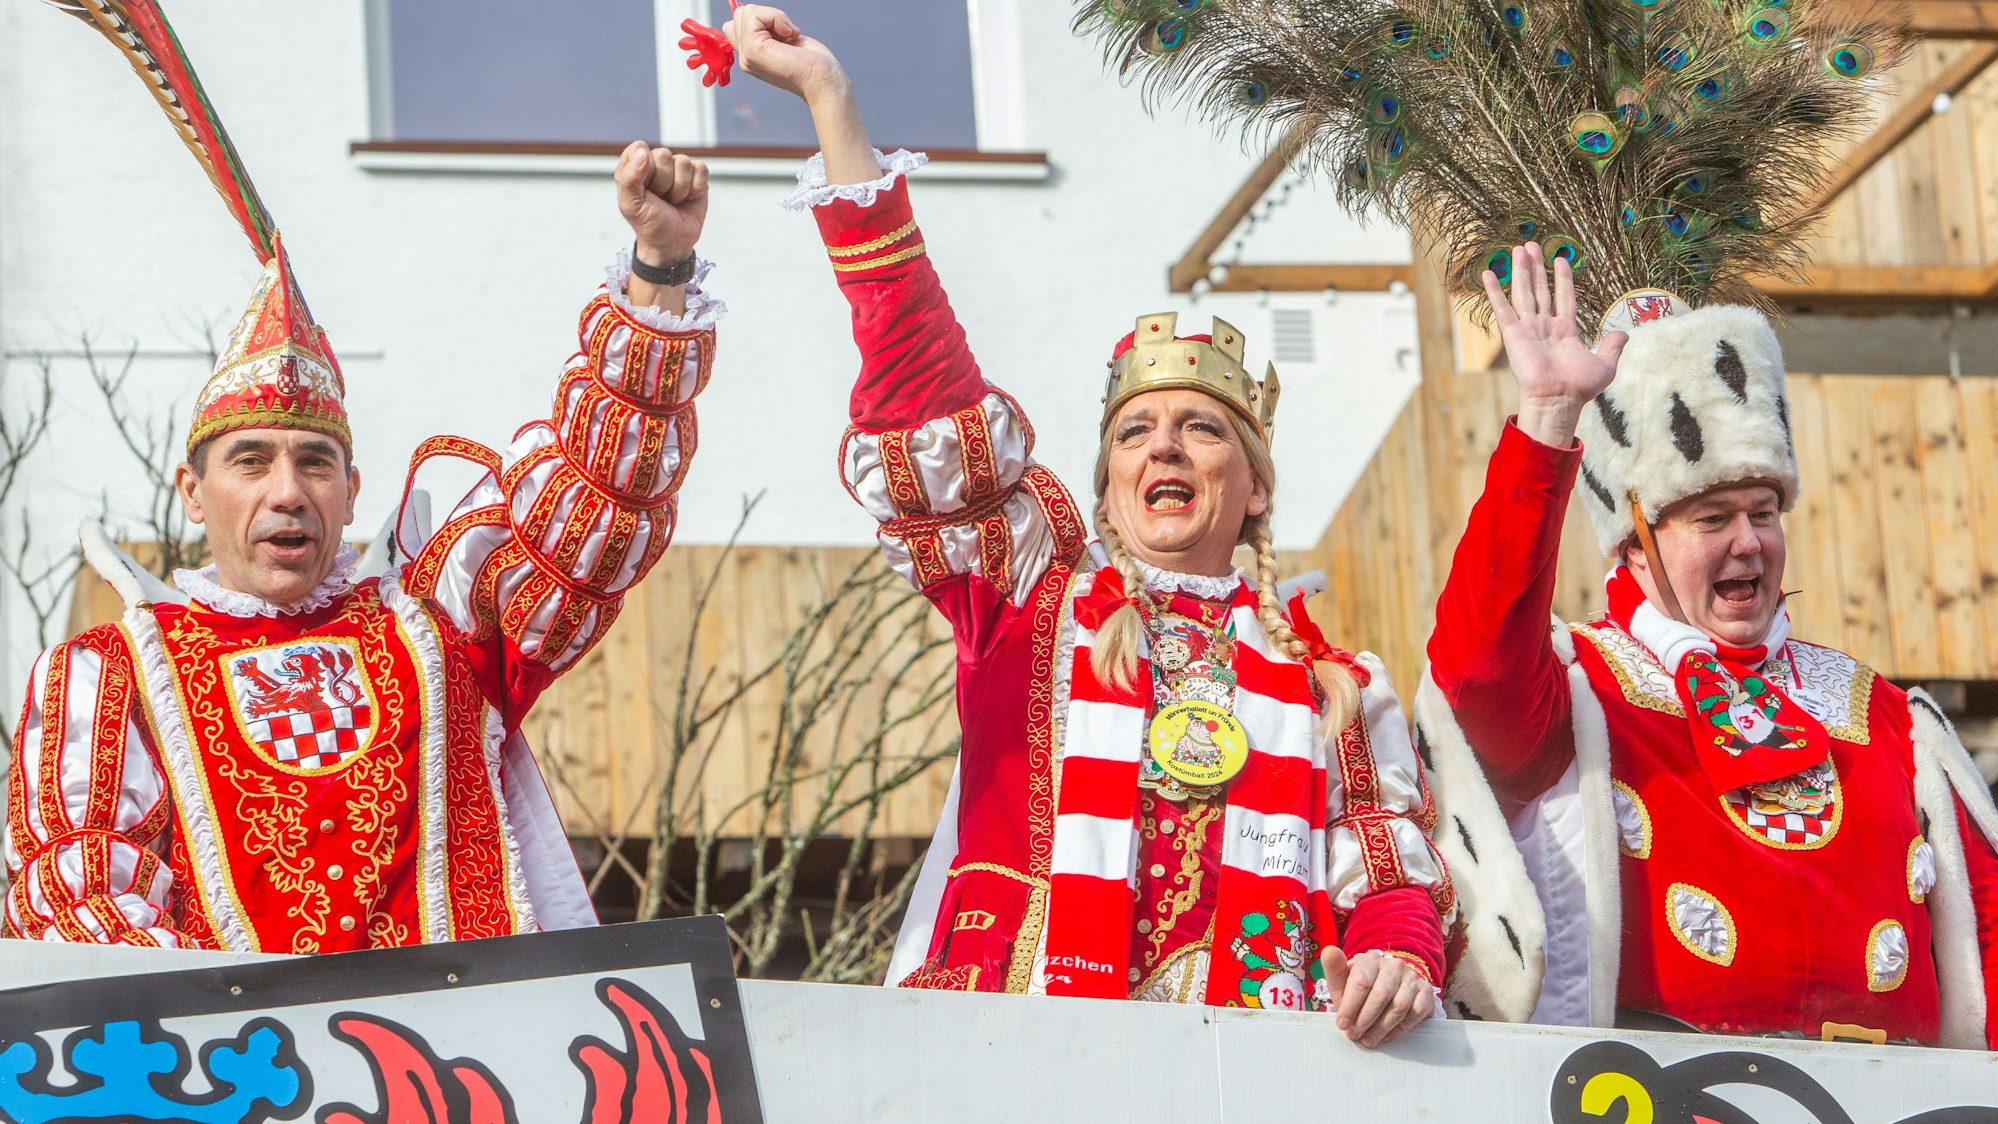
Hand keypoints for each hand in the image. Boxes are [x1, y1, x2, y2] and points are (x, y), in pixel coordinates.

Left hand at [616, 141, 707, 264]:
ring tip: (673, 201)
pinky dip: (695, 189)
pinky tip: (687, 199)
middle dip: (664, 181)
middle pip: (664, 154)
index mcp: (633, 166)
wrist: (673, 243)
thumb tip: (643, 153)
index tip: (644, 189)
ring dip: (679, 188)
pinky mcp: (696, 175)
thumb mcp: (631, 205)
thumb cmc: (649, 224)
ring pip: (684, 162)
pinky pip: (701, 169)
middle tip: (660, 198)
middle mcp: (655, 164)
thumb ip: (629, 178)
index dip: (644, 168)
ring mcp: (677, 169)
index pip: (639, 148)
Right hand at [722, 5, 848, 105]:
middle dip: (766, 15)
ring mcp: (747, 55)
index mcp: (751, 56)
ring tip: (788, 35)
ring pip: (745, 13)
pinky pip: (754, 15)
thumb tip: (754, 12)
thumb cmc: (813, 64)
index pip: (733, 26)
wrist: (822, 80)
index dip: (758, 20)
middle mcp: (745, 58)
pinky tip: (789, 35)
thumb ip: (765, 30)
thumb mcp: (783, 40)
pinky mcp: (754, 50)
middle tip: (786, 34)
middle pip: (739, 15)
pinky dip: (775, 17)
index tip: (782, 33)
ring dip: (773, 16)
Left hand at [1320, 948, 1433, 1047]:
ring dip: (1381, 1027)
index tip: (1342, 1024)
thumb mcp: (1344, 981)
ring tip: (1368, 1040)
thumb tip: (1328, 951)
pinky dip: (1400, 1028)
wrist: (1390, 989)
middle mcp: (1394, 965)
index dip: (1350, 1006)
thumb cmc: (1361, 988)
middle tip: (1354, 1035)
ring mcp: (1412, 978)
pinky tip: (1387, 1036)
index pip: (1361, 981)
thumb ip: (1334, 970)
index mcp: (1371, 960)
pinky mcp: (1426, 992)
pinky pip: (1415, 1013)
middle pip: (1380, 995)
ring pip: (1399, 1006)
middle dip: (1364, 1019)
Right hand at [1481, 241, 1627, 448]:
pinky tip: (1488, 273)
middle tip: (1531, 246)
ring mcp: (1528, 329)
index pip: (1564, 298)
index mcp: (1565, 331)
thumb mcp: (1605, 365)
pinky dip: (1494, 291)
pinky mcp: (1513, 334)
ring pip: (1524, 293)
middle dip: (1536, 268)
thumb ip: (1612, 346)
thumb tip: (1624, 334)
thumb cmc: (1580, 388)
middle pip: (1540, 290)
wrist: (1558, 399)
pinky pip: (1502, 309)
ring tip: (1519, 248)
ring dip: (1520, 270)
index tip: (1560, 260)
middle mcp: (1544, 327)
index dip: (1563, 278)